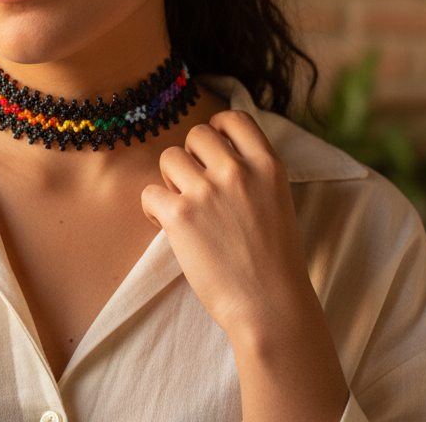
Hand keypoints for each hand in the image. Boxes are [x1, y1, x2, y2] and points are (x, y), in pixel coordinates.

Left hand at [140, 110, 347, 421]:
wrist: (271, 306)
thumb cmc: (274, 262)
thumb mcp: (277, 201)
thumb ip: (252, 173)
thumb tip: (216, 154)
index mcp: (268, 165)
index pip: (234, 118)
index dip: (218, 131)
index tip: (212, 153)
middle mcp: (238, 170)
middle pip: (196, 135)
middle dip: (191, 158)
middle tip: (197, 189)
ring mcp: (207, 190)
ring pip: (168, 158)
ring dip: (170, 181)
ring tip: (184, 209)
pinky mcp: (181, 214)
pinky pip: (148, 193)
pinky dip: (153, 210)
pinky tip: (168, 227)